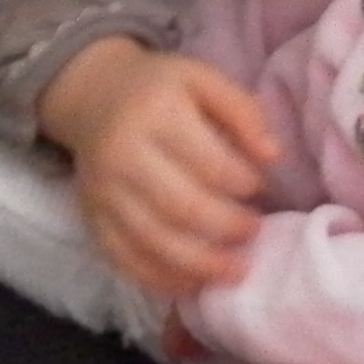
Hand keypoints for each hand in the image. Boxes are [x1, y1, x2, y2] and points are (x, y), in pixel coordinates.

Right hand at [40, 38, 278, 299]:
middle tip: (254, 233)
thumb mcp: (202, 78)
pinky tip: (191, 285)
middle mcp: (122, 155)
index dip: (242, 183)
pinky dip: (159, 280)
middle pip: (180, 208)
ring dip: (199, 265)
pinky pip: (124, 260)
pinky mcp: (91, 219)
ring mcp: (102, 192)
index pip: (207, 162)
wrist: (92, 96)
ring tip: (234, 271)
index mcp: (154, 114)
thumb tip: (272, 156)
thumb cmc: (159, 89)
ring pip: (152, 242)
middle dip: (226, 228)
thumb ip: (242, 111)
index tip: (259, 189)